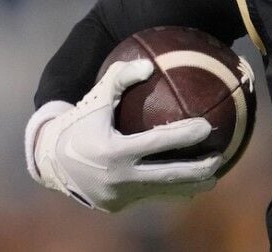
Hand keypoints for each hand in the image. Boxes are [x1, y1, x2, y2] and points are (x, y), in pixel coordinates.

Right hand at [24, 59, 222, 211]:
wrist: (51, 162)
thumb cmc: (79, 123)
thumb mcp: (95, 98)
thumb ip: (119, 78)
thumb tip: (148, 64)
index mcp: (113, 151)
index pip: (157, 144)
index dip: (184, 136)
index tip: (206, 126)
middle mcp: (118, 177)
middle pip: (168, 176)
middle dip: (198, 169)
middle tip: (219, 155)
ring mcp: (119, 195)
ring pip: (164, 192)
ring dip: (191, 185)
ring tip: (215, 175)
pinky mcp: (119, 206)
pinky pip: (151, 197)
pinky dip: (172, 191)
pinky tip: (192, 184)